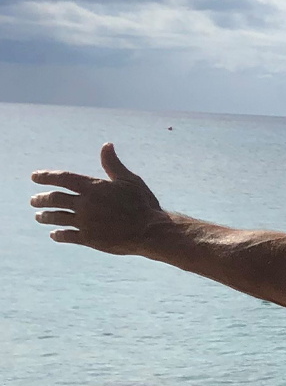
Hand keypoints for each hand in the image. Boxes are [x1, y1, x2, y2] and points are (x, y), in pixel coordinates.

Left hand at [30, 143, 164, 254]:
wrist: (151, 231)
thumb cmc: (143, 204)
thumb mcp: (129, 180)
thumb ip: (113, 164)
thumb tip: (107, 145)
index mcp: (93, 187)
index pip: (62, 179)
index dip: (46, 177)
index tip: (34, 177)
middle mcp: (85, 204)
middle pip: (54, 199)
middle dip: (41, 199)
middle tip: (34, 200)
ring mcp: (86, 222)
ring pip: (57, 217)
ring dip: (45, 216)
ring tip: (39, 217)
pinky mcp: (90, 239)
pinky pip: (67, 236)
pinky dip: (58, 234)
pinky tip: (54, 234)